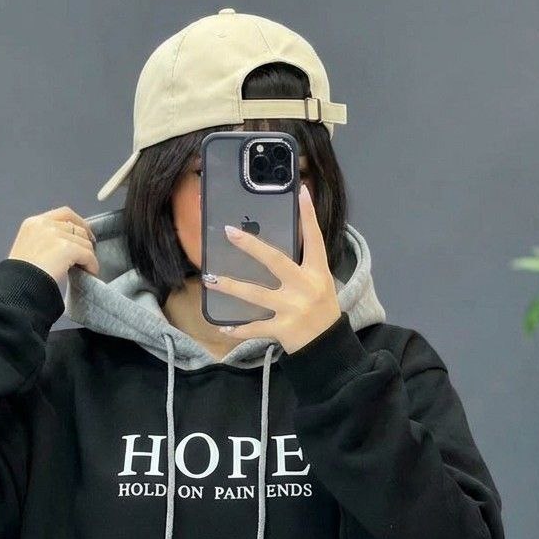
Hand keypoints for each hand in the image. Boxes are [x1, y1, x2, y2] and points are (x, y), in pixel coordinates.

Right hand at [8, 207, 99, 287]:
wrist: (18, 289)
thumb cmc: (21, 277)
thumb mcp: (27, 249)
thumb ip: (44, 241)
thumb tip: (68, 244)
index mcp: (33, 223)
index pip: (65, 214)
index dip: (80, 223)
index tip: (86, 235)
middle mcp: (44, 225)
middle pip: (77, 228)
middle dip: (85, 243)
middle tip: (87, 257)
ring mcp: (55, 235)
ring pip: (85, 242)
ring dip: (89, 256)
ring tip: (86, 268)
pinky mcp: (66, 248)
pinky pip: (88, 255)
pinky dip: (92, 265)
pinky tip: (90, 273)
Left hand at [201, 183, 341, 352]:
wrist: (328, 347)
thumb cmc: (323, 312)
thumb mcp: (321, 284)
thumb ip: (304, 267)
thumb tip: (275, 249)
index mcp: (317, 273)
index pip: (314, 239)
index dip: (308, 215)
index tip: (301, 191)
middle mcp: (304, 287)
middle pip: (275, 261)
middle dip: (251, 246)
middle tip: (230, 232)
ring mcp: (292, 309)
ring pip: (255, 294)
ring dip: (230, 286)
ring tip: (209, 280)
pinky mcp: (282, 329)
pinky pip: (255, 328)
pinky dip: (239, 329)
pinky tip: (224, 326)